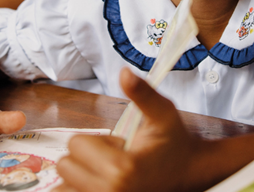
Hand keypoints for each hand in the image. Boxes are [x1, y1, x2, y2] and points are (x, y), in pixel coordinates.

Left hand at [55, 69, 205, 191]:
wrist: (189, 174)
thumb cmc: (174, 143)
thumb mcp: (162, 113)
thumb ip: (142, 93)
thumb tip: (124, 73)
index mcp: (122, 169)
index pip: (76, 144)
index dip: (96, 141)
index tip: (121, 147)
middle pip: (66, 165)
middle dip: (86, 159)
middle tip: (114, 161)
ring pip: (64, 185)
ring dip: (80, 178)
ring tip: (108, 175)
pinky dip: (80, 189)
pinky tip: (101, 183)